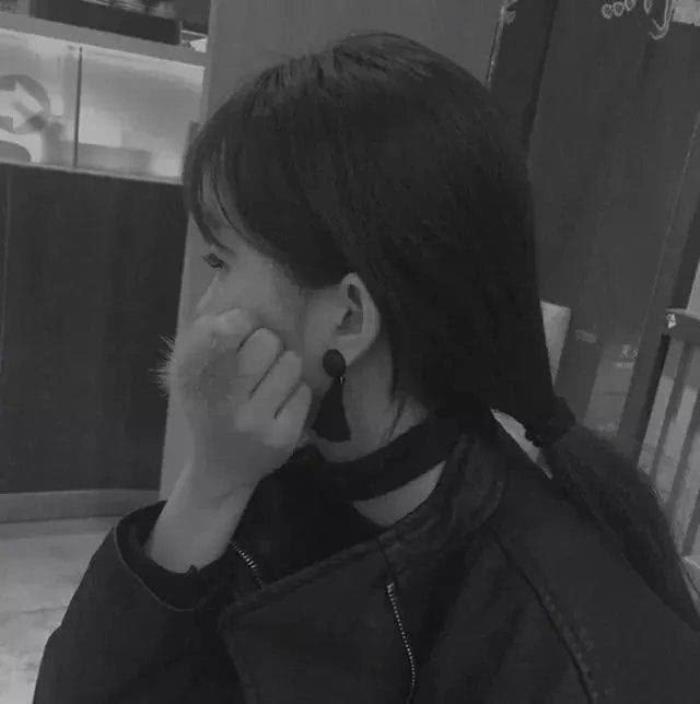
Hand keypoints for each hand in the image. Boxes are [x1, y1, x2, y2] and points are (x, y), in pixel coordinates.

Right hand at [160, 309, 312, 500]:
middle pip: (267, 341)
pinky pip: (303, 391)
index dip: (240, 322)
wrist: (221, 470)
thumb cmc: (208, 411)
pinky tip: (280, 404)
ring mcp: (255, 422)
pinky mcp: (282, 437)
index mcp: (196, 380)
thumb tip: (239, 306)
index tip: (242, 326)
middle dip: (267, 343)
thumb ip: (205, 338)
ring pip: (291, 363)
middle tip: (260, 359)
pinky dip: (295, 392)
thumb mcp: (191, 376)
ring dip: (285, 366)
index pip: (222, 333)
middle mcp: (223, 402)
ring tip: (271, 381)